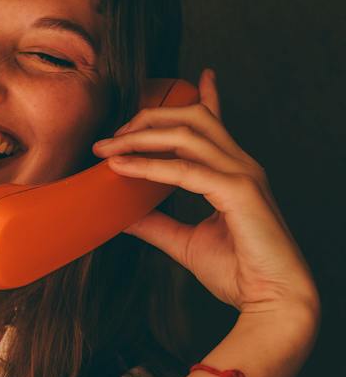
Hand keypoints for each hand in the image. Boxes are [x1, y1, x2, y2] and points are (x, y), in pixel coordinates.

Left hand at [95, 68, 319, 331]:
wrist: (271, 301)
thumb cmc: (239, 272)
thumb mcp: (184, 241)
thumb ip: (155, 223)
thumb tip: (120, 213)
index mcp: (235, 172)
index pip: (217, 124)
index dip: (207, 95)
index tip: (198, 75)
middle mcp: (241, 166)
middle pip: (193, 116)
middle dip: (147, 118)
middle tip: (110, 137)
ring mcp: (242, 175)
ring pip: (187, 134)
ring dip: (140, 136)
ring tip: (106, 149)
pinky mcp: (238, 193)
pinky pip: (185, 170)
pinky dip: (148, 166)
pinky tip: (120, 168)